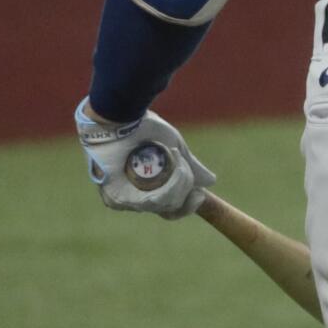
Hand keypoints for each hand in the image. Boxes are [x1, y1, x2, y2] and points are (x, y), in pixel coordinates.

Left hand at [75, 99, 215, 219]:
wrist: (122, 119)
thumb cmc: (145, 130)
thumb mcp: (174, 147)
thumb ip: (190, 166)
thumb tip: (211, 181)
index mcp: (152, 187)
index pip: (172, 208)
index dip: (189, 204)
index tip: (200, 195)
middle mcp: (138, 197)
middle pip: (171, 207)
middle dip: (184, 186)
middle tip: (183, 165)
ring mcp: (126, 200)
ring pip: (163, 205)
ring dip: (177, 181)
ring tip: (173, 155)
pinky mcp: (116, 199)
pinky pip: (150, 202)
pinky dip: (166, 184)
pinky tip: (168, 161)